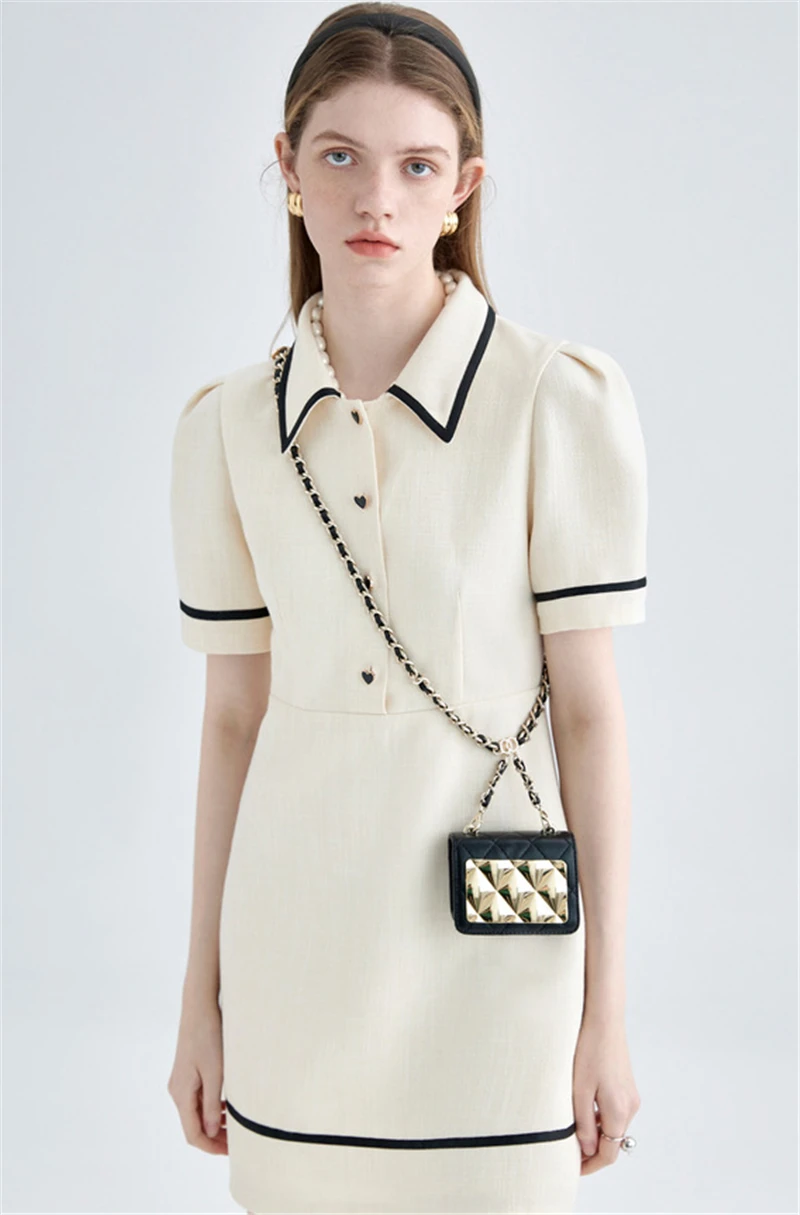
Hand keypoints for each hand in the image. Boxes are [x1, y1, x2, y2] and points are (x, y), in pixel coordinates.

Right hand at [167, 991, 227, 1155]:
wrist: (199, 1007)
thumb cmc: (208, 1036)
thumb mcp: (215, 1073)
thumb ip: (212, 1105)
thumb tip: (212, 1132)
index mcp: (181, 1094)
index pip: (193, 1133)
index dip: (211, 1146)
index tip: (231, 1151)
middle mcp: (177, 1091)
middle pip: (194, 1125)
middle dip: (214, 1137)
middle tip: (238, 1141)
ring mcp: (181, 1082)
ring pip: (196, 1112)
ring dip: (214, 1122)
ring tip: (236, 1125)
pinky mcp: (187, 1073)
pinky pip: (198, 1099)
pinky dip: (211, 1107)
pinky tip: (228, 1105)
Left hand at [572, 1012, 640, 1174]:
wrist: (604, 1019)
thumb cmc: (588, 1049)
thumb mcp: (579, 1090)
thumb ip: (583, 1123)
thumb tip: (587, 1150)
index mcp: (618, 1110)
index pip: (608, 1153)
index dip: (591, 1165)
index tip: (573, 1168)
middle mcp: (630, 1107)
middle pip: (613, 1142)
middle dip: (593, 1151)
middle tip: (569, 1153)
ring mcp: (631, 1096)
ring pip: (614, 1127)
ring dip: (596, 1134)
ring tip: (572, 1132)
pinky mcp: (627, 1086)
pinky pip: (615, 1113)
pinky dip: (601, 1119)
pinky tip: (583, 1110)